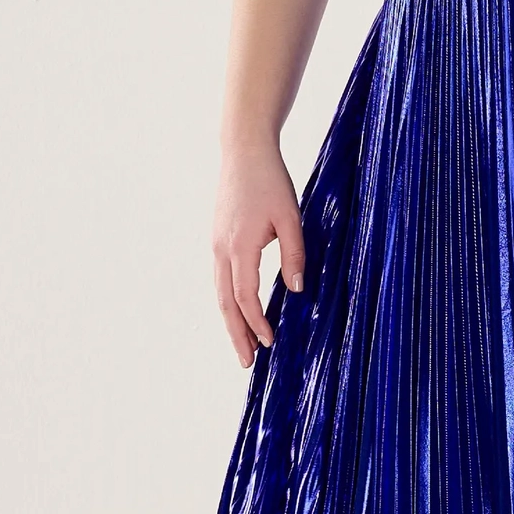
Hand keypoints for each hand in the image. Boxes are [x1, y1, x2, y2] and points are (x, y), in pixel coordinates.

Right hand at [213, 138, 305, 367]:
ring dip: (231, 321)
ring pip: (220, 292)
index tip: (270, 343)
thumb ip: (294, 254)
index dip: (257, 323)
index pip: (245, 297)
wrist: (243, 151)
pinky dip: (228, 300)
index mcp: (240, 247)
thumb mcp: (290, 216)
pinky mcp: (217, 239)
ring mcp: (216, 244)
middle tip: (246, 363)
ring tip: (242, 344)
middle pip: (226, 303)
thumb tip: (297, 290)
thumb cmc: (270, 180)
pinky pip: (220, 278)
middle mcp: (222, 250)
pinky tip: (239, 311)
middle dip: (236, 334)